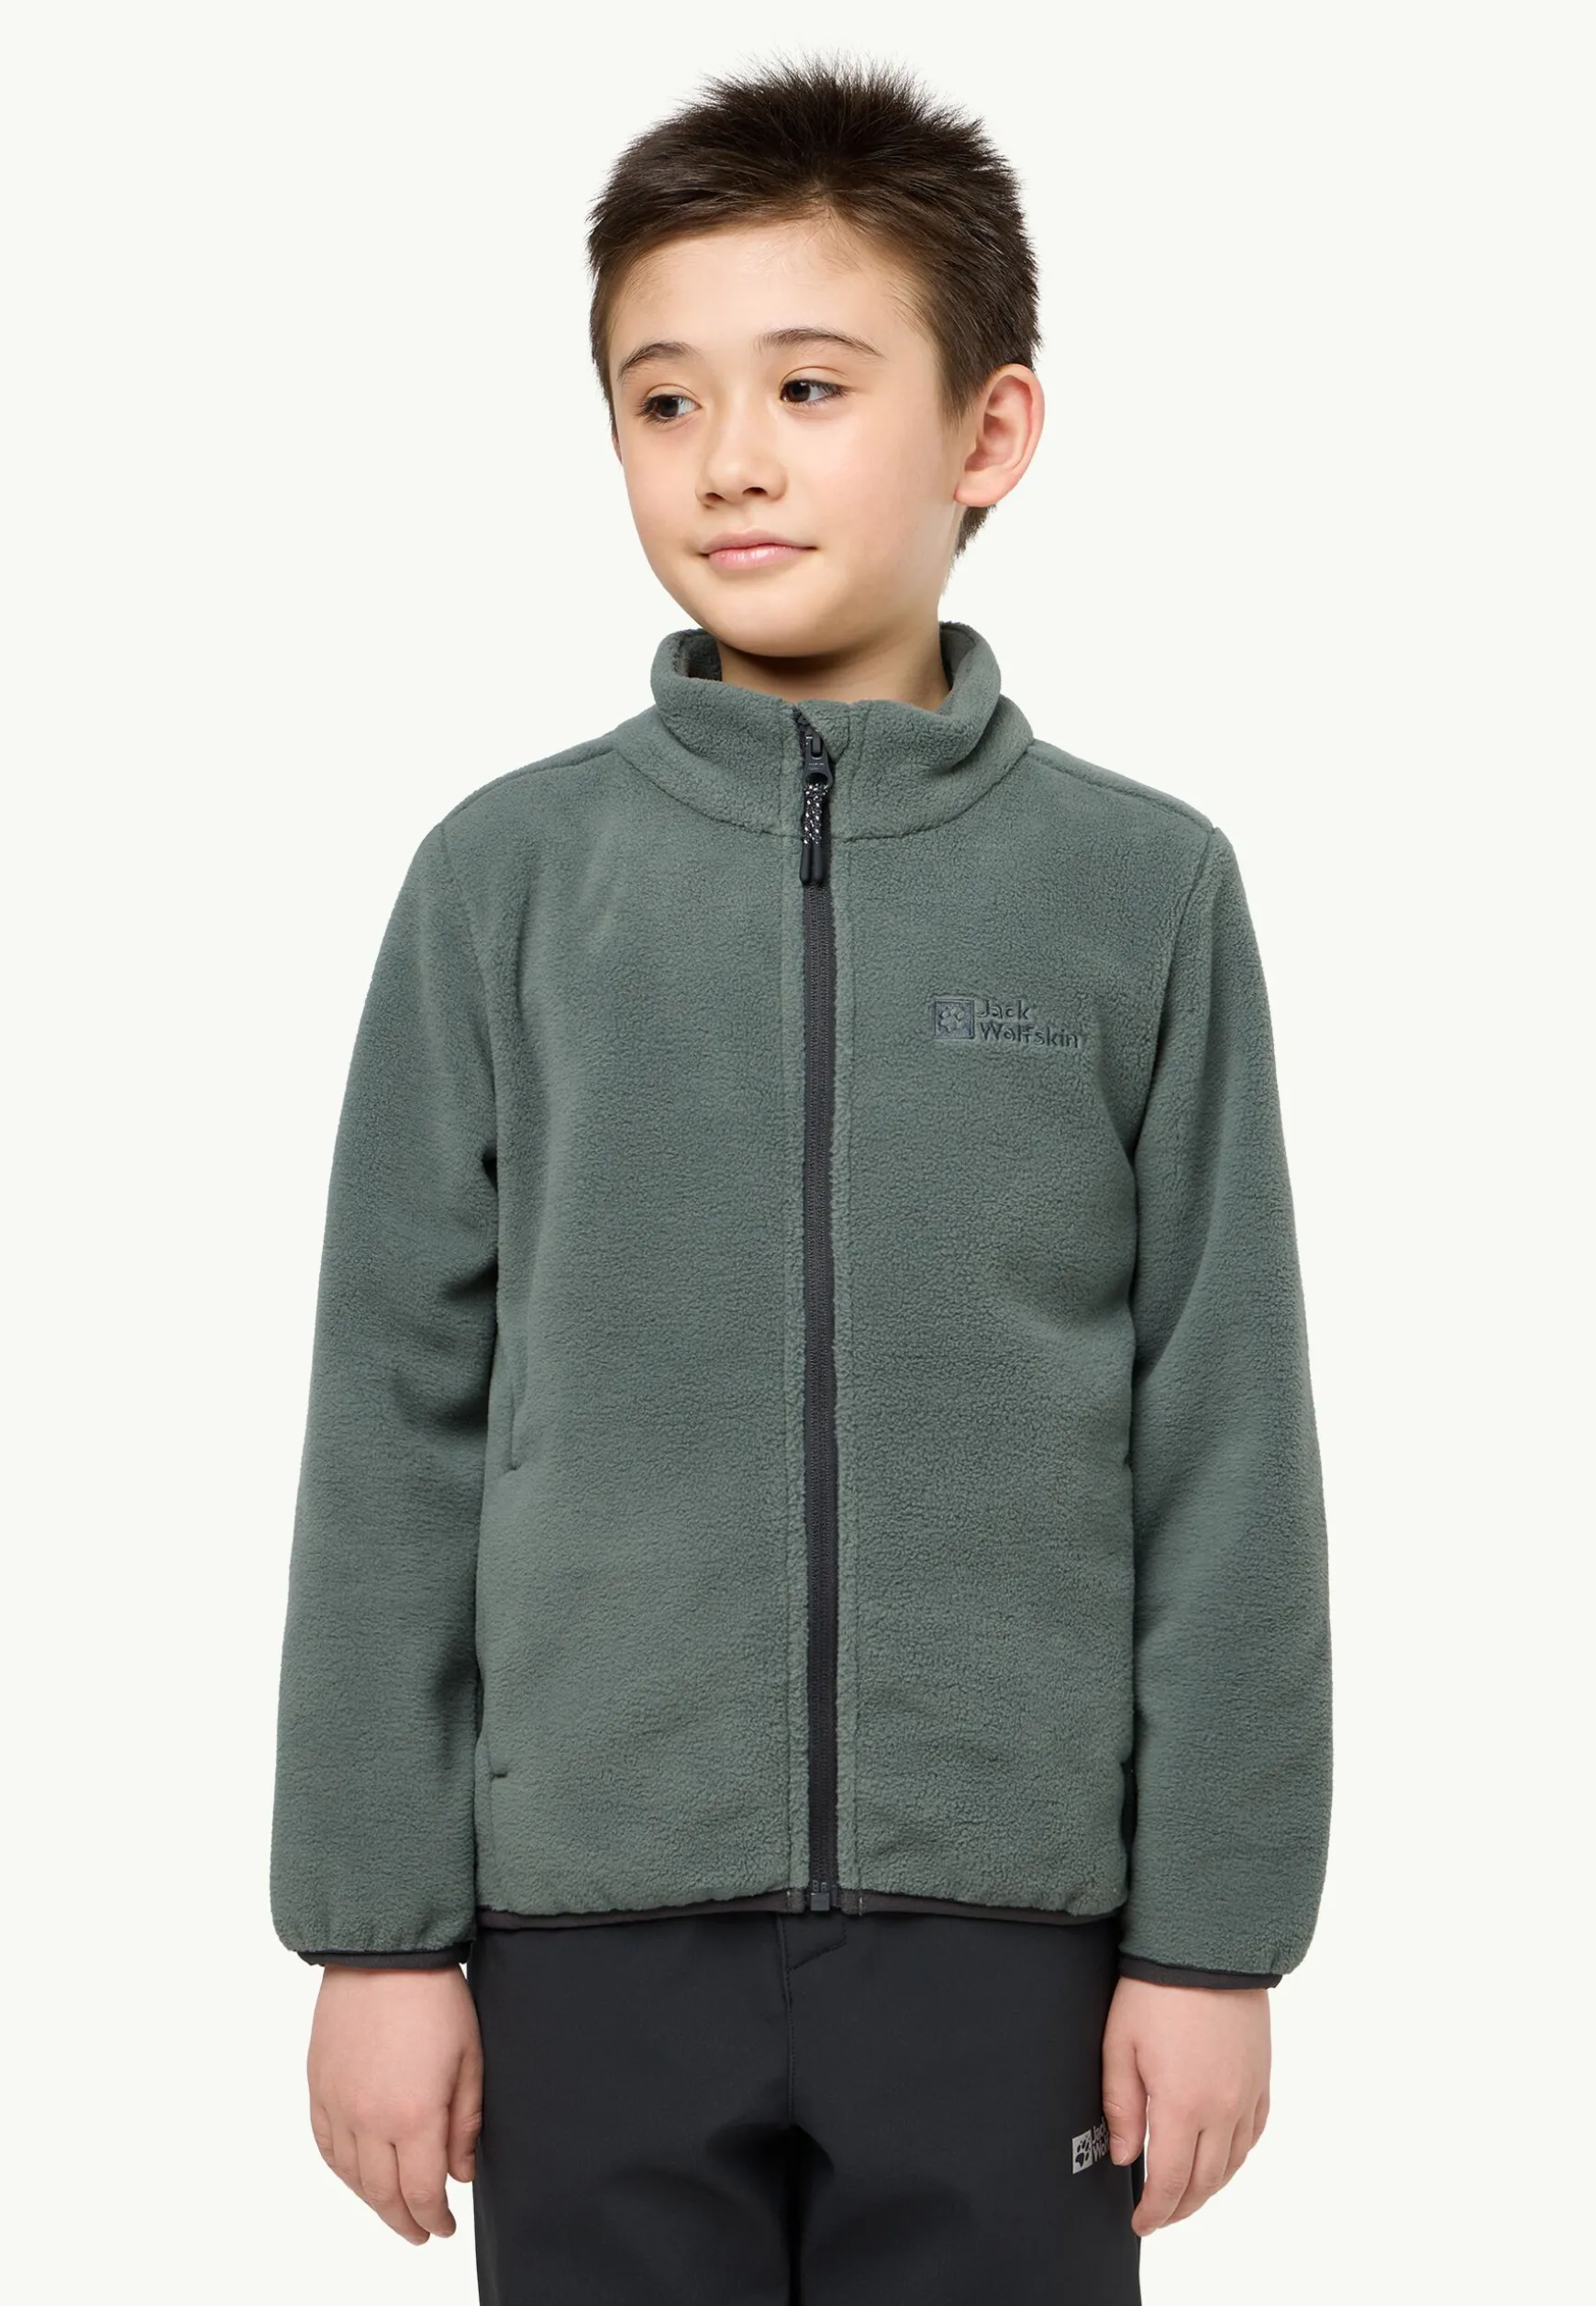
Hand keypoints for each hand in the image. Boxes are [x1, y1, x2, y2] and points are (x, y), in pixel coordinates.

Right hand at [307, 1965, 482, 2244]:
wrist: (383, 1953)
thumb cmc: (435, 1999)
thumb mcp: (469, 2059)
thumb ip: (465, 2123)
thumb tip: (460, 2174)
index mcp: (413, 2115)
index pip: (421, 2192)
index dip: (434, 2219)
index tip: (445, 2228)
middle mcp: (369, 2120)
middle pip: (383, 2195)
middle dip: (405, 2221)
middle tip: (421, 2233)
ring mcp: (338, 2105)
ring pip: (352, 2177)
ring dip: (373, 2202)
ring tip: (393, 2209)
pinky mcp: (319, 2088)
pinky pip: (326, 2146)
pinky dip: (342, 2172)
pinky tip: (358, 2177)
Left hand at [1101, 1975, 1269, 2234]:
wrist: (1207, 1945)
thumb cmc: (1155, 1990)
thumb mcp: (1120, 2044)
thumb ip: (1121, 2106)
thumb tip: (1125, 2156)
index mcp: (1184, 2105)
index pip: (1172, 2181)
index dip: (1155, 2211)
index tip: (1141, 2223)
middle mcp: (1223, 2108)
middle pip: (1205, 2182)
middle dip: (1181, 2208)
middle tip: (1159, 2216)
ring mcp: (1248, 2094)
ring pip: (1232, 2164)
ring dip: (1209, 2188)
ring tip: (1185, 2195)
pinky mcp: (1261, 2077)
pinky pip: (1253, 2134)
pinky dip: (1235, 2158)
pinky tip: (1220, 2160)